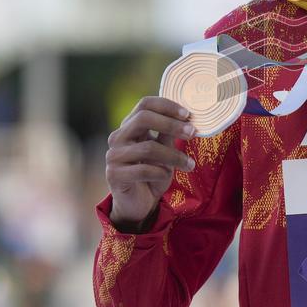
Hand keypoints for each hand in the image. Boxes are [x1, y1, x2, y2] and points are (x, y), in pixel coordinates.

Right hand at [105, 97, 196, 231]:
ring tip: (189, 164)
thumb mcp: (165, 150)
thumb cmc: (153, 173)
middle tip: (192, 133)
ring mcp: (114, 156)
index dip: (167, 106)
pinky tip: (167, 176)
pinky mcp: (114, 175)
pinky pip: (142, 170)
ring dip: (174, 156)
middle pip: (143, 118)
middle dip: (171, 124)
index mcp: (130, 126)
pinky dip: (160, 172)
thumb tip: (187, 117)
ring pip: (148, 148)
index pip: (145, 104)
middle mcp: (118, 137)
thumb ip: (169, 133)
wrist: (139, 203)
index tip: (188, 115)